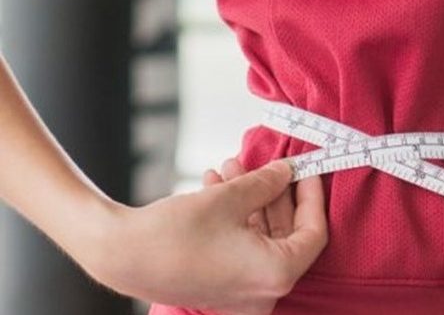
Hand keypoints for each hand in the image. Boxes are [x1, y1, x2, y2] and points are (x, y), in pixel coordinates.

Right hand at [90, 160, 327, 314]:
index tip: (307, 170)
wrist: (118, 254)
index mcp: (275, 274)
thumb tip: (286, 171)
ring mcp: (240, 293)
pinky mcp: (220, 286)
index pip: (313, 233)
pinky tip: (217, 184)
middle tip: (270, 163)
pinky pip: (241, 247)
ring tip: (232, 166)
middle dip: (275, 193)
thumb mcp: (230, 197)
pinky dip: (236, 217)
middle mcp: (262, 292)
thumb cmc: (173, 232)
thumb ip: (267, 183)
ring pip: (260, 237)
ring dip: (251, 199)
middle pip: (287, 235)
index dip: (312, 197)